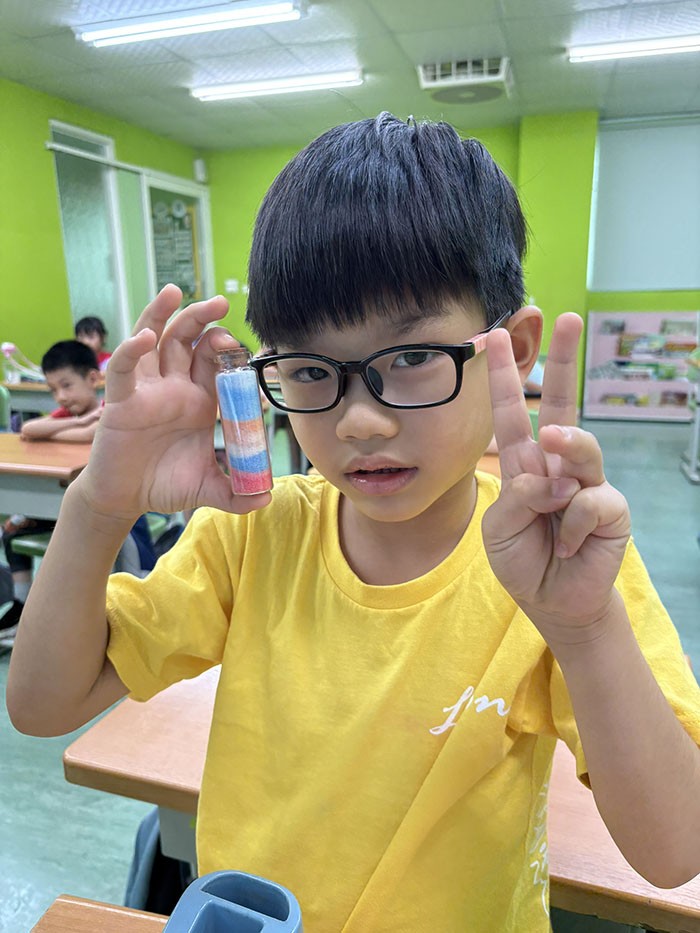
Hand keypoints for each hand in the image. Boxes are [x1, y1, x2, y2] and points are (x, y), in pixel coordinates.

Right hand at [76, 284, 270, 519]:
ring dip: (164, 314)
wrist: (126, 500)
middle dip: (203, 320)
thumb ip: (237, 494)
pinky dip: (132, 350)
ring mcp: (147, 390)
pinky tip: (145, 337)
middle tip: (220, 304)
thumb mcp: (208, 488)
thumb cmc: (164, 485)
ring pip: (155, 341)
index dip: (228, 350)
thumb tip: (266, 498)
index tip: (243, 348)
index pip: (215, 363)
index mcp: (199, 401)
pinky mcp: (121, 401)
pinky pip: (124, 369)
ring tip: (176, 292)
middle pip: (188, 340)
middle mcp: (174, 388)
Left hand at [481, 313, 630, 641]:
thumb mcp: (499, 527)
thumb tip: (554, 474)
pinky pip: (589, 500)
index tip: (492, 335)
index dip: (503, 376)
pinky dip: (570, 526)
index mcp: (525, 462)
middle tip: (566, 318)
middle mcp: (558, 464)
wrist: (551, 600)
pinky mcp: (610, 508)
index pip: (513, 412)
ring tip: (553, 494)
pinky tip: (566, 544)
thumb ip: (517, 495)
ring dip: (565, 458)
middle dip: (564, 360)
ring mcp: (586, 482)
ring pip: (581, 446)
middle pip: (564, 404)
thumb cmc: (522, 558)